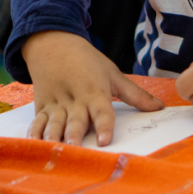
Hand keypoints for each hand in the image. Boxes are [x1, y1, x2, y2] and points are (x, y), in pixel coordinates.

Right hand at [22, 31, 162, 145]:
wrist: (55, 44)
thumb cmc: (89, 61)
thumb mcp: (113, 74)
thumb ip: (135, 95)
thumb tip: (160, 108)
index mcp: (95, 91)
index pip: (102, 110)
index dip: (104, 125)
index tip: (105, 141)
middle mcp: (75, 98)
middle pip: (76, 119)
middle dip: (76, 134)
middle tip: (76, 148)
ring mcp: (56, 102)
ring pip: (55, 121)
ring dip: (54, 136)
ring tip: (55, 149)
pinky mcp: (42, 106)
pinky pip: (37, 120)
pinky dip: (34, 132)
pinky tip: (32, 144)